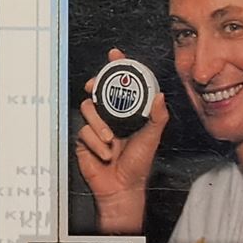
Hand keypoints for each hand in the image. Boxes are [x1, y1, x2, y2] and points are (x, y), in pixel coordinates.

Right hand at [74, 45, 168, 234]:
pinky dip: (94, 143)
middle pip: (98, 91)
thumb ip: (157, 116)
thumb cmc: (138, 164)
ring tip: (110, 142)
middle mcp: (111, 116)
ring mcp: (96, 126)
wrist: (121, 188)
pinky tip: (104, 154)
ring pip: (88, 109)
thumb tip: (159, 95)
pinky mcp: (83, 139)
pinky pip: (83, 130)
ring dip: (99, 126)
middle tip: (94, 85)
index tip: (115, 55)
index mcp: (128, 113)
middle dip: (96, 85)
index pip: (122, 85)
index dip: (117, 68)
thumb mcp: (152, 137)